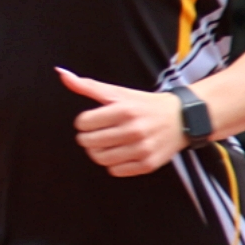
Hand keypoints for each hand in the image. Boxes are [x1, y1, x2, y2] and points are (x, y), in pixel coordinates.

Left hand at [58, 68, 187, 177]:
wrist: (182, 118)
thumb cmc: (145, 104)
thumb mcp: (118, 92)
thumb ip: (87, 85)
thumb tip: (61, 73)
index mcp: (125, 110)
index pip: (84, 122)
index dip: (83, 122)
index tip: (91, 121)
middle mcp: (134, 130)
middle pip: (90, 142)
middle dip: (87, 138)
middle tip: (95, 133)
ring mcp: (142, 148)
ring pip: (101, 158)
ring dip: (97, 152)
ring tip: (105, 144)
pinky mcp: (148, 164)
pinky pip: (116, 171)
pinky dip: (113, 164)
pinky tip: (120, 152)